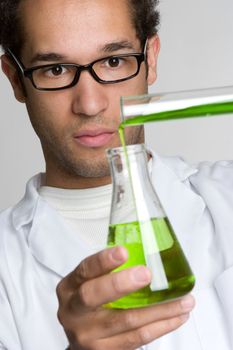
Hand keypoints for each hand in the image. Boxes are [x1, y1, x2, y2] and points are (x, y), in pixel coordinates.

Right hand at [56, 246, 194, 349]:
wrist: (80, 337)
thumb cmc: (89, 302)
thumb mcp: (89, 283)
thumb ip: (108, 270)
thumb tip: (147, 249)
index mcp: (70, 287)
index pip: (85, 270)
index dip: (103, 261)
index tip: (123, 252)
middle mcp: (73, 311)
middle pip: (94, 296)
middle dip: (122, 284)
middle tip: (147, 273)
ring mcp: (88, 335)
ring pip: (126, 320)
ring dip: (159, 309)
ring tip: (183, 300)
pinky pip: (137, 338)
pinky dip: (160, 326)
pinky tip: (176, 317)